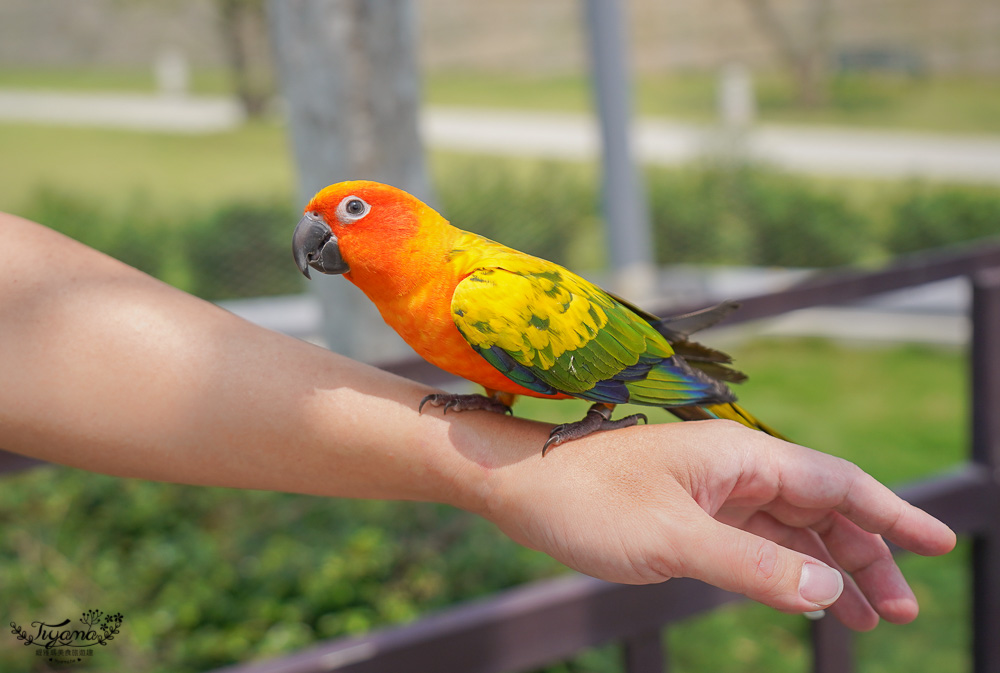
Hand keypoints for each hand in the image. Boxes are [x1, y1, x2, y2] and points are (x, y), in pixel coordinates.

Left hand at [480, 419, 956, 630]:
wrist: (520, 485)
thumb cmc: (587, 499)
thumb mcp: (672, 540)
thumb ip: (752, 567)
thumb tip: (828, 592)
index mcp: (741, 456)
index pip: (837, 482)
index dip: (891, 515)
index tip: (939, 544)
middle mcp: (736, 468)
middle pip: (823, 508)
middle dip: (867, 556)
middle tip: (900, 612)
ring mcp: (714, 491)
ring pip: (792, 529)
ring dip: (831, 569)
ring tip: (869, 619)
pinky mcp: (692, 514)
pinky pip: (757, 542)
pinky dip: (788, 571)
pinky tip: (806, 599)